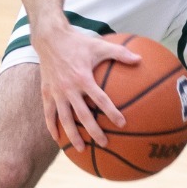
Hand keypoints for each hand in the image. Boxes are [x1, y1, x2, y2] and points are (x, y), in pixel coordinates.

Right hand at [34, 27, 141, 149]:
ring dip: (72, 135)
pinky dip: (51, 127)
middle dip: (93, 131)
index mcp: (83, 78)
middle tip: (104, 144)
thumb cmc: (78, 42)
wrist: (50, 38)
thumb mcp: (100, 45)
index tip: (122, 124)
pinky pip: (48, 114)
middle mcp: (69, 88)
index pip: (100, 99)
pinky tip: (57, 139)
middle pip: (83, 115)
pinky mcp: (46, 93)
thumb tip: (140, 59)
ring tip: (81, 149)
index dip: (111, 112)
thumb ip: (120, 53)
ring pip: (64, 119)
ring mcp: (56, 92)